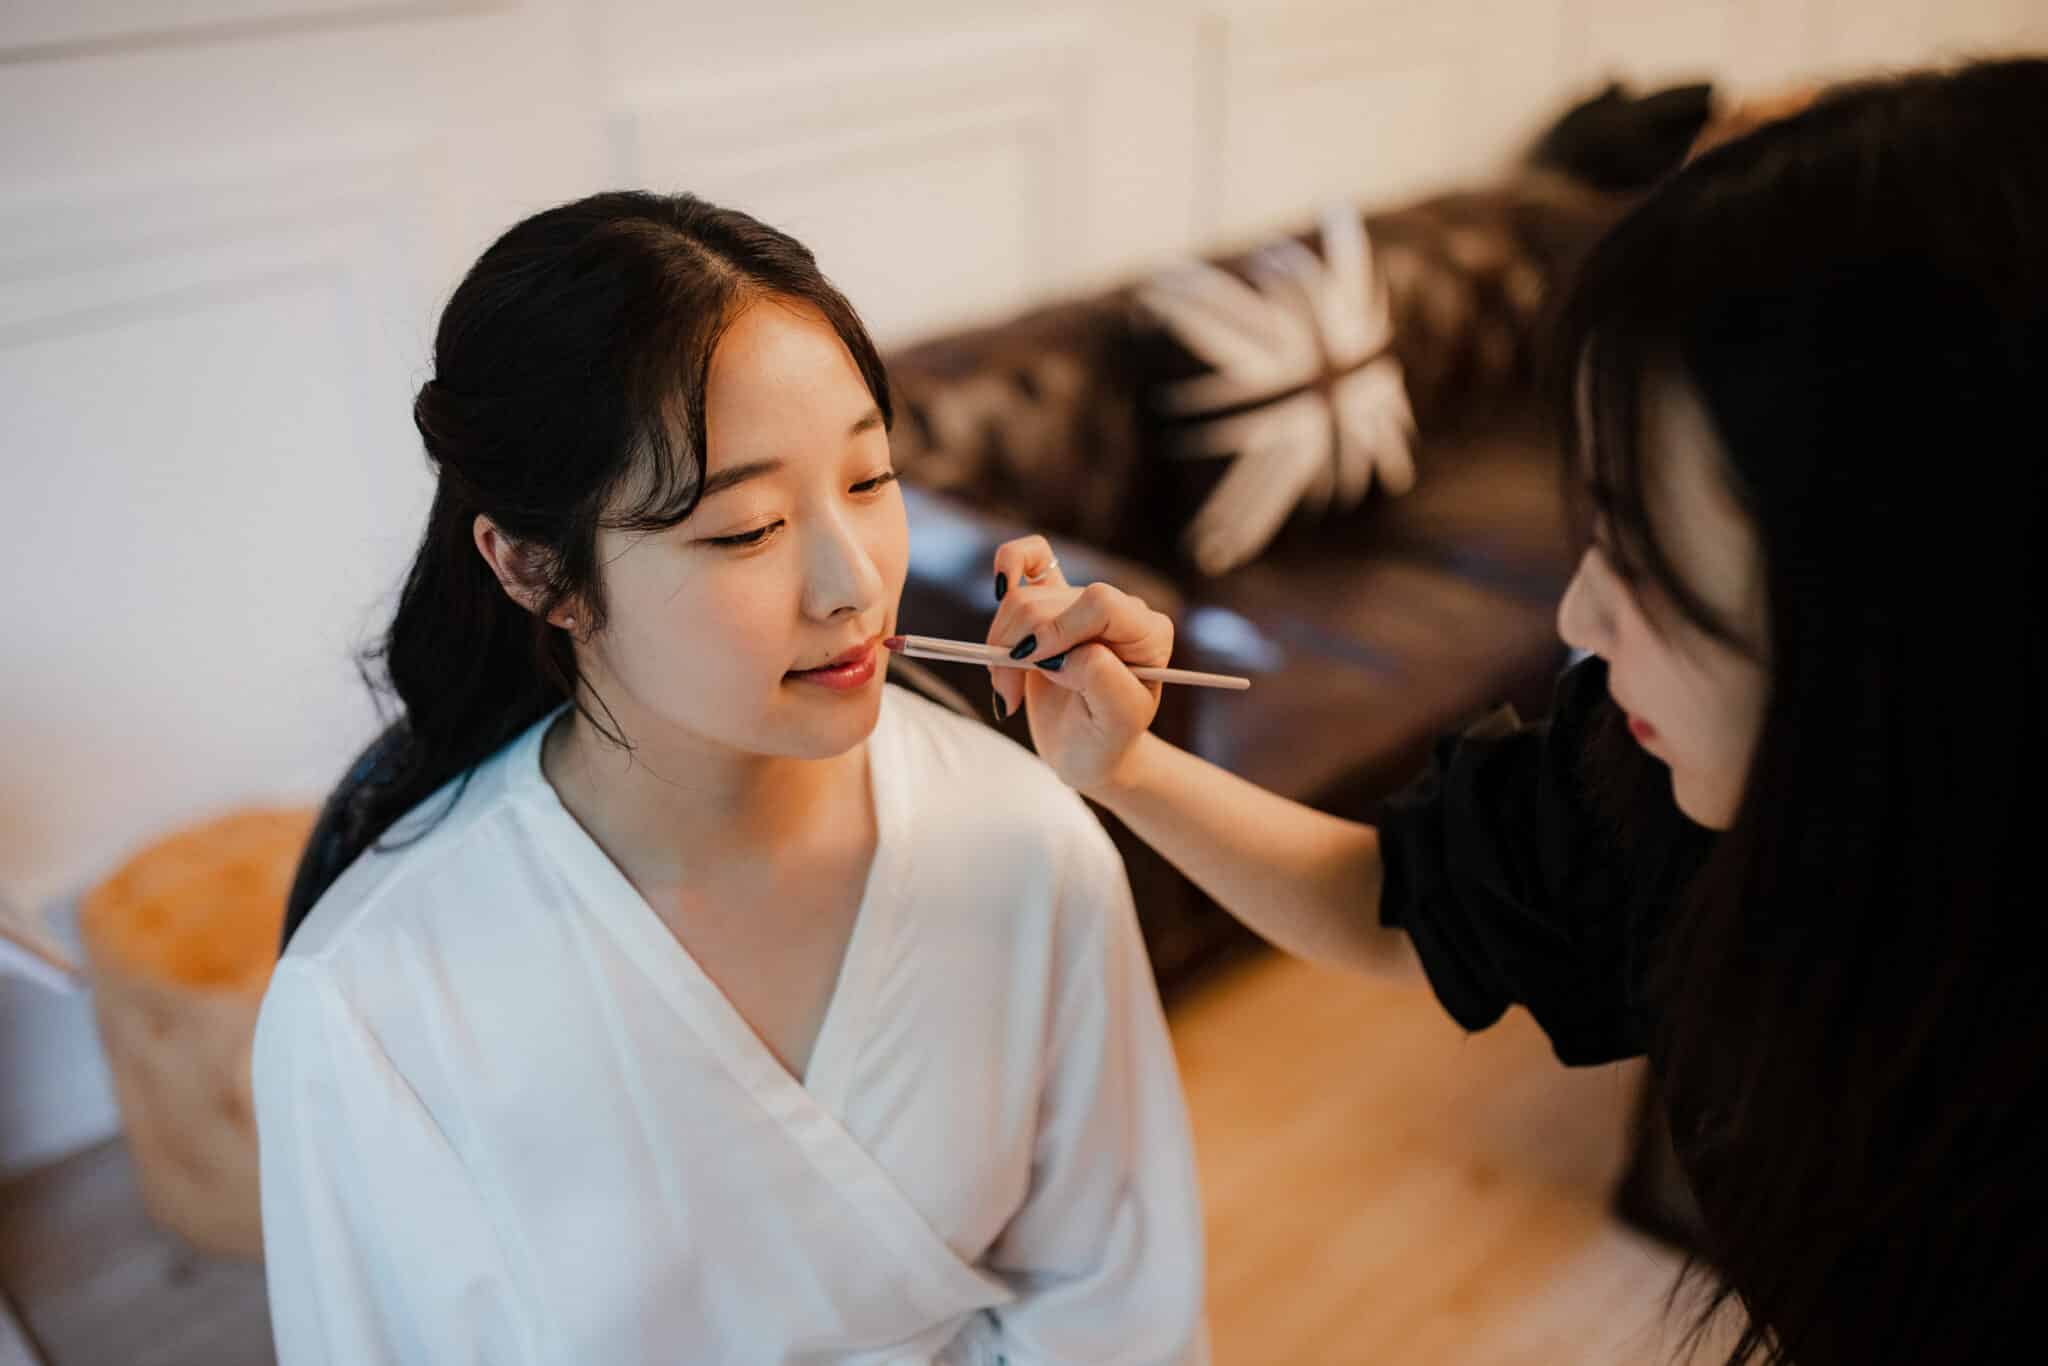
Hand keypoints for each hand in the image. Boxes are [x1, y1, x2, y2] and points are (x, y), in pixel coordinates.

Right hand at [985, 536, 1174, 793]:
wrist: (1088, 749)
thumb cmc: (1107, 739)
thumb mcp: (1116, 721)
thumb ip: (1100, 678)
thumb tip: (1061, 651)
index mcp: (1148, 633)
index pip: (1100, 603)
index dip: (1059, 627)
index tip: (1034, 662)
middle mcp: (1118, 610)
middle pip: (1052, 600)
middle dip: (1020, 646)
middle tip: (1009, 693)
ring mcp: (1081, 604)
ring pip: (1026, 595)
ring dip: (1001, 642)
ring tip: (1006, 687)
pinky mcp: (1050, 605)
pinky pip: (1029, 559)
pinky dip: (1007, 569)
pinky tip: (998, 591)